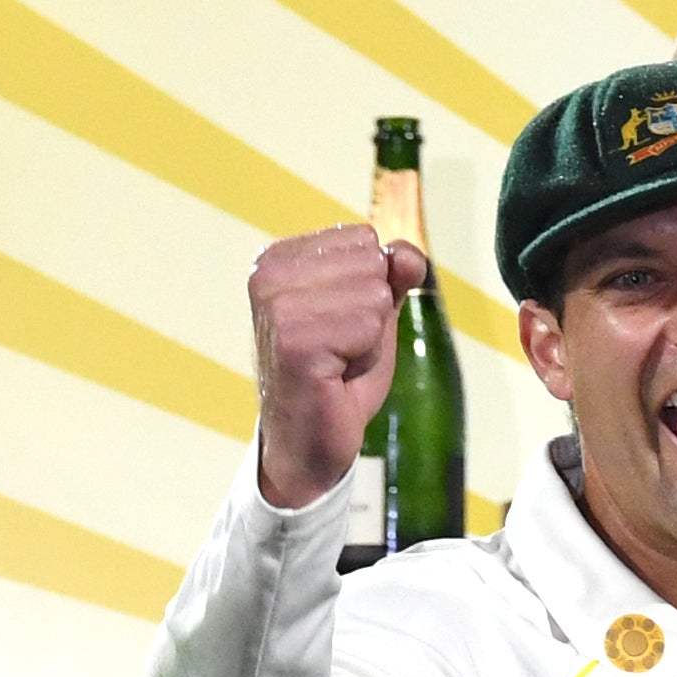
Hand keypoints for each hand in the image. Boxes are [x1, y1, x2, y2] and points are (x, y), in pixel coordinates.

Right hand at [249, 226, 427, 509]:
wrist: (311, 437)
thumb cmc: (340, 372)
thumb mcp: (374, 312)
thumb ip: (393, 274)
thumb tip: (408, 254)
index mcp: (279, 258)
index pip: (364, 239)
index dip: (371, 285)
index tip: (342, 321)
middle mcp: (268, 274)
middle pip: (372, 262)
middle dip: (373, 310)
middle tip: (343, 345)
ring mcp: (277, 307)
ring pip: (375, 294)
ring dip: (369, 335)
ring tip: (338, 358)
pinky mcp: (294, 341)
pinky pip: (369, 326)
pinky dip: (365, 354)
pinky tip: (335, 373)